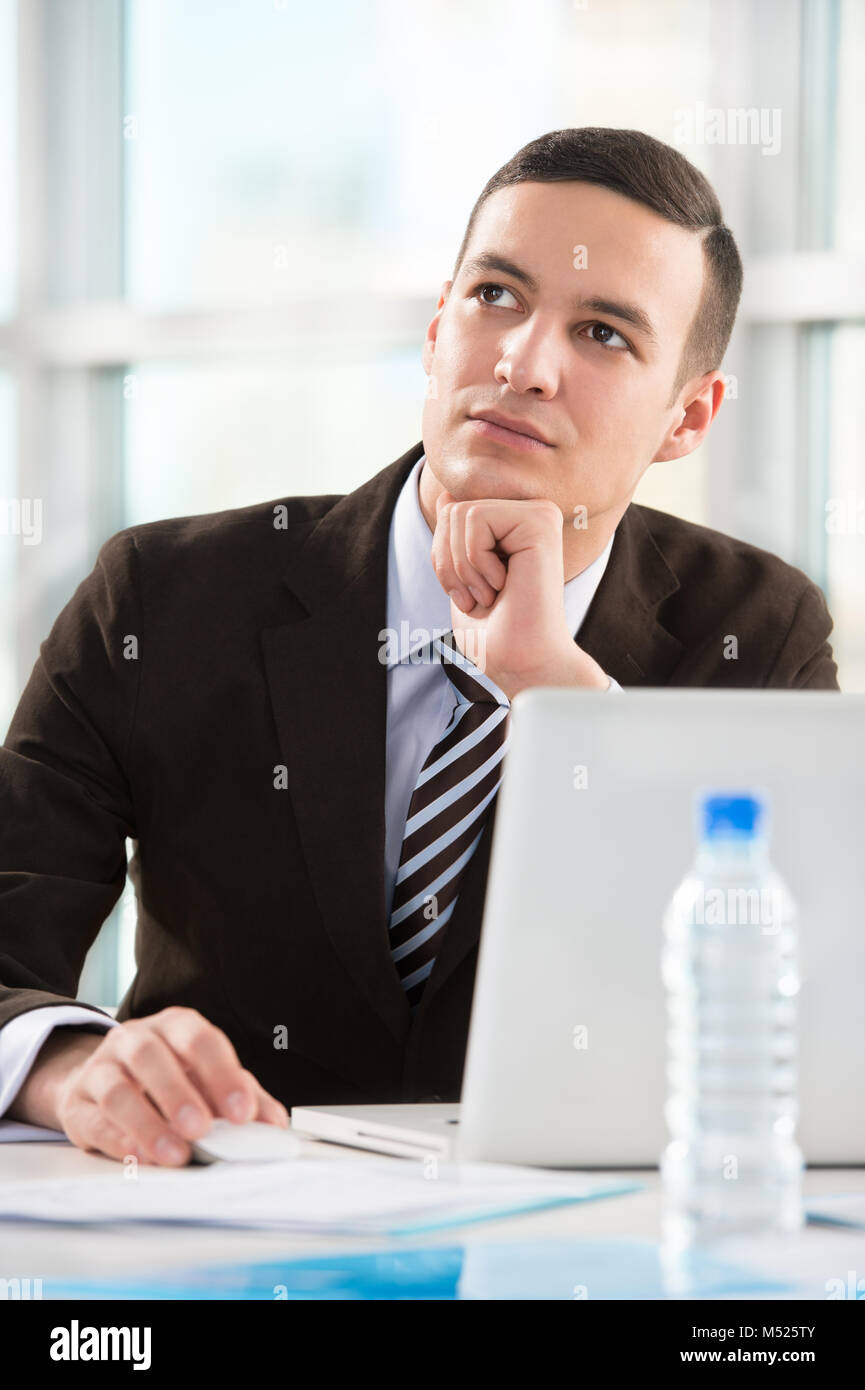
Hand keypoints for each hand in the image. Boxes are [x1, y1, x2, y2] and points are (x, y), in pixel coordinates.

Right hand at [52, 1007, 287, 1165]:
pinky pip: (94, 1119)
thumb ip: (244, 1099)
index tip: (242, 1112)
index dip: (222, 1074)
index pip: (199, 1040)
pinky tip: (140, 1157)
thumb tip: (274, 1125)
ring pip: (117, 1089)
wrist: (105, 1083)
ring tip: (175, 1154)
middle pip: (152, 1056)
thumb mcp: (209, 1082)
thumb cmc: (168, 1079)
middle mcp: (135, 1039)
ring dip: (148, 1123)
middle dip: (179, 1093)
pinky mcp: (77, 1103)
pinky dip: (118, 1140)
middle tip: (202, 1129)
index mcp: (175, 1027)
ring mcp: (101, 1068)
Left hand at [430, 492, 609, 698]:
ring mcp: (539, 514)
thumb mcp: (461, 577)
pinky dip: (475, 561)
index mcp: (516, 526)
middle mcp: (532, 514)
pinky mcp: (541, 521)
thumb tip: (446, 494)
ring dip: (462, 567)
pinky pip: (474, 518)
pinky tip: (503, 585)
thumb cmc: (494, 633)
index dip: (443, 557)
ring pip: (459, 512)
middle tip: (479, 597)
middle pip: (451, 508)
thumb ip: (456, 536)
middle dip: (449, 561)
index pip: (450, 511)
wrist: (520, 662)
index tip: (469, 594)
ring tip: (491, 594)